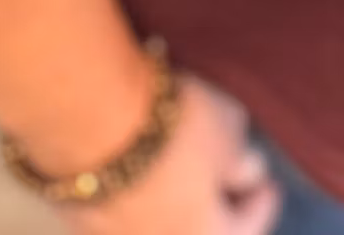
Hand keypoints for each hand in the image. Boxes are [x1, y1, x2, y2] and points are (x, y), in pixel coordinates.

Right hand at [57, 75, 280, 234]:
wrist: (90, 120)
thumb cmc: (174, 128)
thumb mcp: (228, 129)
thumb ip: (242, 159)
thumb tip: (246, 172)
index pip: (246, 229)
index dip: (260, 204)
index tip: (267, 186)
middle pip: (196, 233)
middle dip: (212, 212)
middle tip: (223, 184)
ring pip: (153, 227)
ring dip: (170, 206)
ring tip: (179, 173)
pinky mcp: (76, 223)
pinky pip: (117, 217)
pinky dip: (133, 199)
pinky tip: (136, 168)